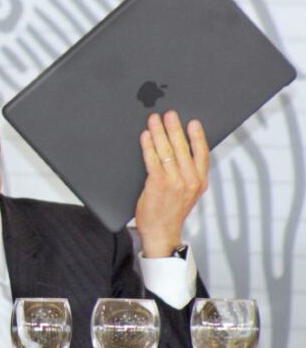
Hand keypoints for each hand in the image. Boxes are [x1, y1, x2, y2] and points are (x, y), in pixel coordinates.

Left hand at [135, 111, 209, 256]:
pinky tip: (145, 136)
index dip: (197, 136)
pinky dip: (148, 146)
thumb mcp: (188, 193)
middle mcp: (189, 181)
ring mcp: (174, 182)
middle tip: (170, 114)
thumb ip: (188, 175)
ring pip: (166, 151)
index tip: (193, 122)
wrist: (161, 233)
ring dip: (159, 132)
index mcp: (200, 182)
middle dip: (174, 128)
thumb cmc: (171, 212)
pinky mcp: (157, 183)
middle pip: (182, 148)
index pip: (202, 154)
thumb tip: (181, 151)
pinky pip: (152, 159)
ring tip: (154, 120)